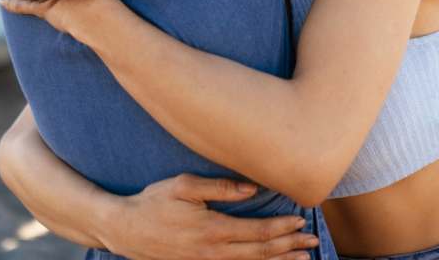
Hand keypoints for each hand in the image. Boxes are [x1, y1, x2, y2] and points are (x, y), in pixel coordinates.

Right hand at [102, 174, 320, 259]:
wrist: (126, 230)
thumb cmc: (154, 202)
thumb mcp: (183, 186)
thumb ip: (220, 187)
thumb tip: (253, 189)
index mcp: (213, 229)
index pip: (257, 232)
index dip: (281, 227)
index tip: (301, 220)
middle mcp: (213, 251)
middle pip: (260, 252)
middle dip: (289, 247)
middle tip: (312, 242)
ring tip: (303, 257)